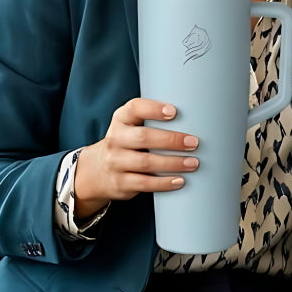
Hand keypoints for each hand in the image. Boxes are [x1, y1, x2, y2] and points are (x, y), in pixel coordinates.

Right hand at [73, 98, 197, 216]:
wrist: (97, 170)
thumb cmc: (126, 143)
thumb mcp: (130, 126)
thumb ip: (152, 119)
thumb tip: (195, 119)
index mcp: (121, 119)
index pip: (134, 108)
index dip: (153, 109)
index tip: (174, 111)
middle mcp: (115, 139)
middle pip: (143, 137)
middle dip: (171, 140)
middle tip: (193, 142)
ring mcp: (116, 162)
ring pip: (146, 163)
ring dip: (173, 163)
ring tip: (193, 163)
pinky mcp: (120, 183)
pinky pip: (144, 184)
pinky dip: (164, 183)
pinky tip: (179, 181)